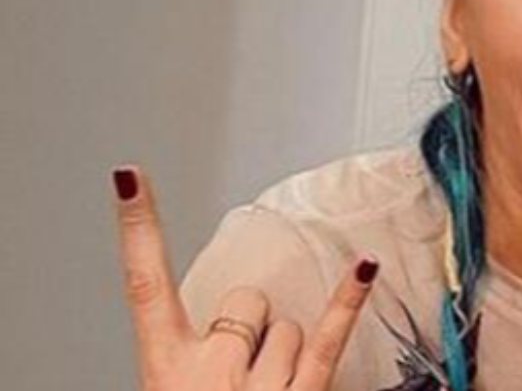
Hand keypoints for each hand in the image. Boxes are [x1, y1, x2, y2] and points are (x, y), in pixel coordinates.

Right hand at [111, 165, 377, 389]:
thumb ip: (197, 365)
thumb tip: (236, 330)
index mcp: (166, 374)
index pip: (143, 287)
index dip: (136, 229)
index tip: (131, 178)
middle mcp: (210, 374)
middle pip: (244, 302)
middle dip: (252, 325)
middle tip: (244, 373)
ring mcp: (261, 386)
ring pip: (291, 325)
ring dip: (289, 351)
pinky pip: (330, 337)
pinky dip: (349, 300)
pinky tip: (364, 265)